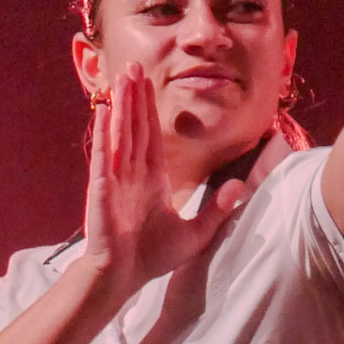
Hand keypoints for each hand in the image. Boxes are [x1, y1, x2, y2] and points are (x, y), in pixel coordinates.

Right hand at [81, 66, 245, 298]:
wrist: (124, 278)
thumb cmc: (152, 258)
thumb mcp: (196, 233)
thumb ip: (217, 209)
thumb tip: (240, 185)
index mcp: (151, 181)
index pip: (151, 136)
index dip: (150, 109)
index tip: (149, 83)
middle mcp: (132, 174)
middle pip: (135, 127)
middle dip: (134, 96)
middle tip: (133, 65)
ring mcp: (116, 180)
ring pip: (120, 134)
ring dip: (120, 105)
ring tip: (121, 77)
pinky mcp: (103, 190)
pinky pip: (104, 157)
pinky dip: (104, 134)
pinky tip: (103, 111)